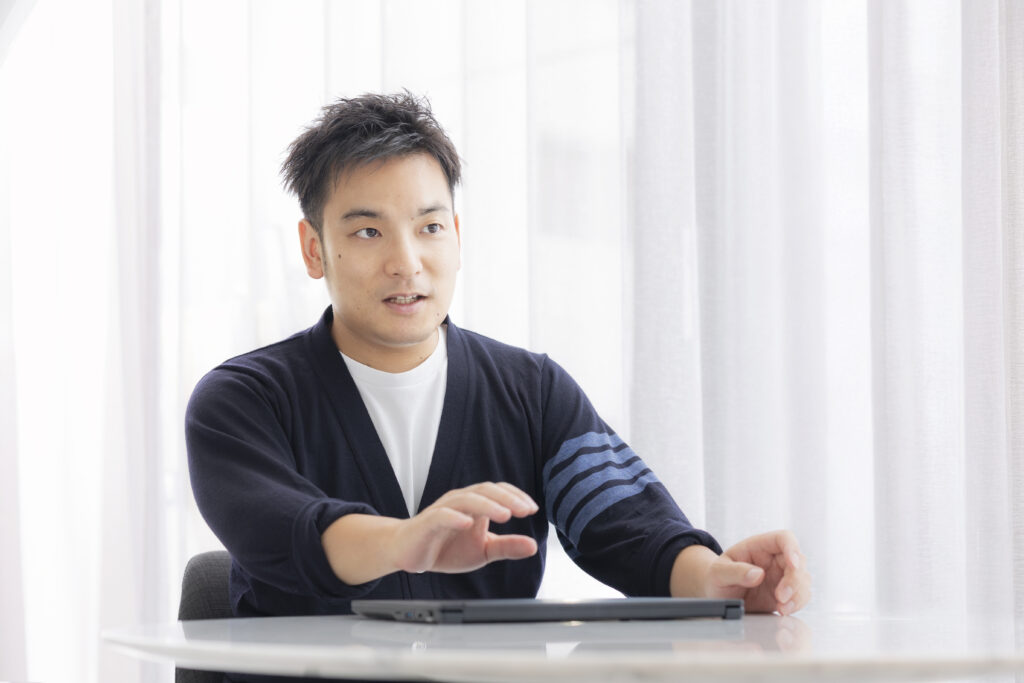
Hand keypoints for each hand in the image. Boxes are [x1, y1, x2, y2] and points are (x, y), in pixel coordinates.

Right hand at [390, 482, 539, 574]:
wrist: (409, 553)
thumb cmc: (447, 548)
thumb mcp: (483, 550)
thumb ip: (507, 547)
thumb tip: (534, 546)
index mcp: (475, 504)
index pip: (498, 491)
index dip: (516, 496)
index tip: (533, 509)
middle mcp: (460, 501)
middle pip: (485, 490)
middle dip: (507, 499)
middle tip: (525, 510)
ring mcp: (443, 510)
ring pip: (466, 499)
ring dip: (487, 505)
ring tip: (505, 515)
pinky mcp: (427, 522)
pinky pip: (441, 515)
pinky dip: (455, 517)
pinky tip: (468, 522)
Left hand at [703, 530, 810, 614]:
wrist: (717, 595)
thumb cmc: (717, 578)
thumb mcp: (718, 573)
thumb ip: (736, 572)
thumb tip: (757, 574)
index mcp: (759, 546)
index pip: (783, 538)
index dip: (792, 548)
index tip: (793, 564)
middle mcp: (774, 559)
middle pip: (798, 561)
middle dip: (794, 580)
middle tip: (781, 596)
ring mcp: (781, 576)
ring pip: (803, 579)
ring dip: (798, 594)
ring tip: (782, 607)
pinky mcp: (784, 594)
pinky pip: (800, 596)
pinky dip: (797, 604)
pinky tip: (784, 610)